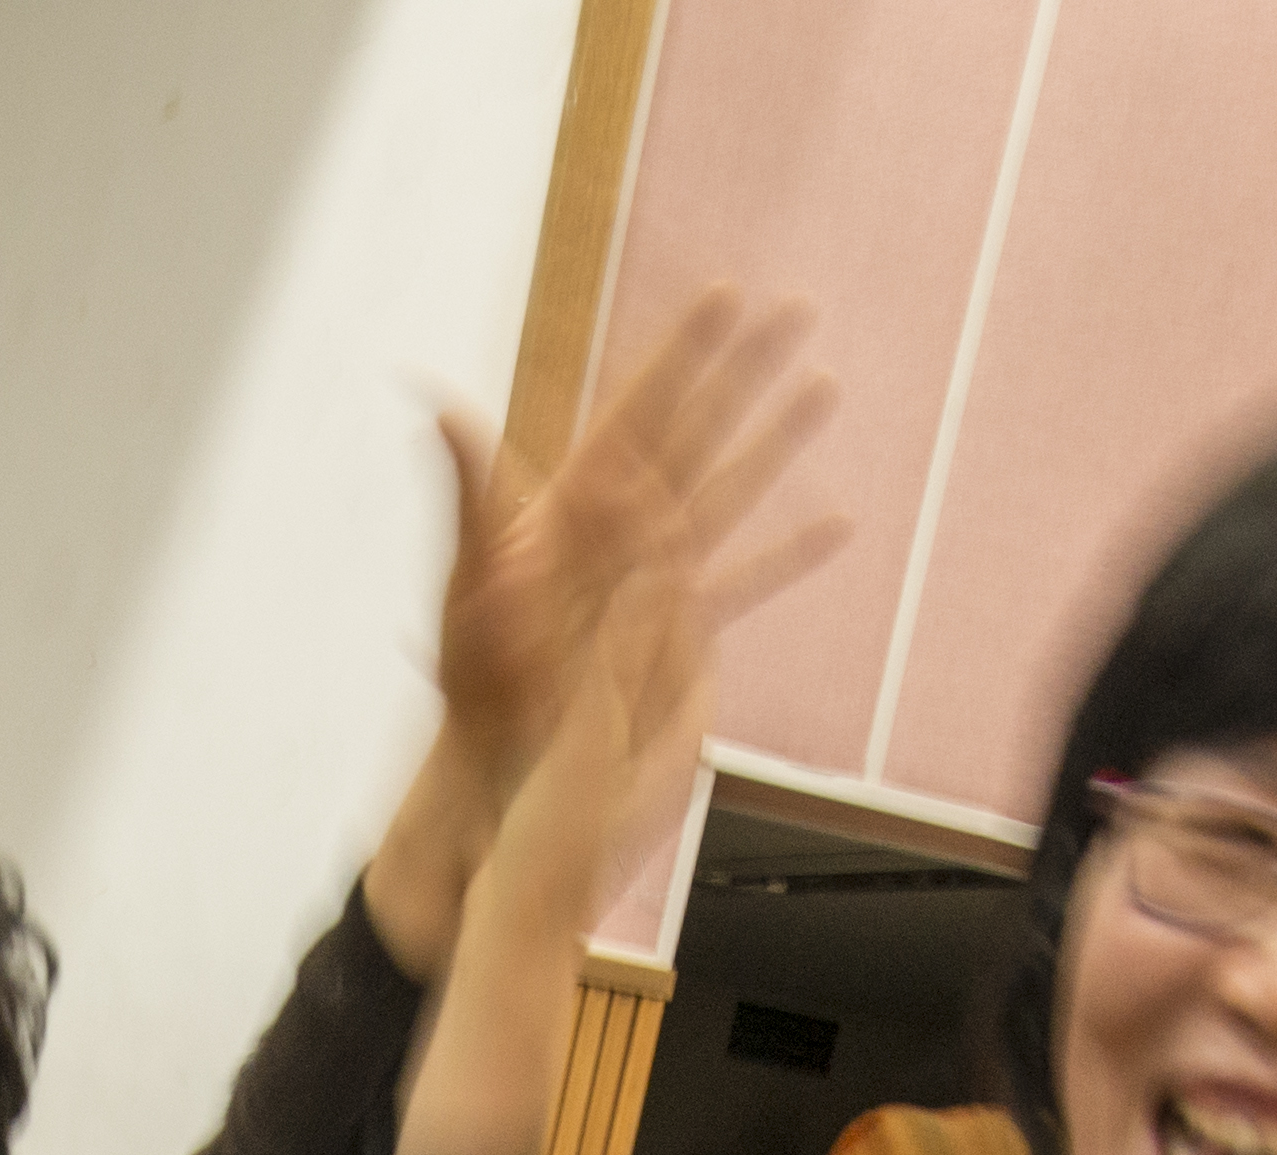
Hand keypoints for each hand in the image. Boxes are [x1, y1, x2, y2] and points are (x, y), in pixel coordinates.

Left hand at [426, 286, 841, 813]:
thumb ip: (470, 488)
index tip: (728, 292)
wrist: (491, 740)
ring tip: (828, 383)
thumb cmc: (469, 661)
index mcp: (580, 498)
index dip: (685, 350)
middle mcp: (626, 520)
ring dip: (781, 438)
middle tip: (800, 306)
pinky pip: (745, 581)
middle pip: (701, 426)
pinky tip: (837, 526)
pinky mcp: (677, 620)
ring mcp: (656, 568)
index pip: (644, 406)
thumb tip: (439, 402)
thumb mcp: (468, 567)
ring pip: (733, 487)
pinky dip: (790, 554)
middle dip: (750, 366)